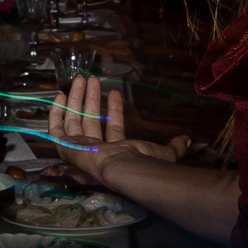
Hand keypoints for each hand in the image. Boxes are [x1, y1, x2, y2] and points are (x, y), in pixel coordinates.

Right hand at [48, 75, 187, 189]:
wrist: (123, 168)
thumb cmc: (142, 161)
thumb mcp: (165, 152)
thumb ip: (176, 147)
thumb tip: (191, 141)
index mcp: (116, 152)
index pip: (112, 127)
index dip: (113, 109)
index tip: (114, 92)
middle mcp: (95, 150)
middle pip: (90, 120)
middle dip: (90, 99)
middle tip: (90, 79)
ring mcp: (78, 149)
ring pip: (74, 120)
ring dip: (76, 99)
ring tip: (79, 79)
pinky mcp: (65, 147)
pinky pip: (56, 129)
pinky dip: (56, 113)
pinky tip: (59, 97)